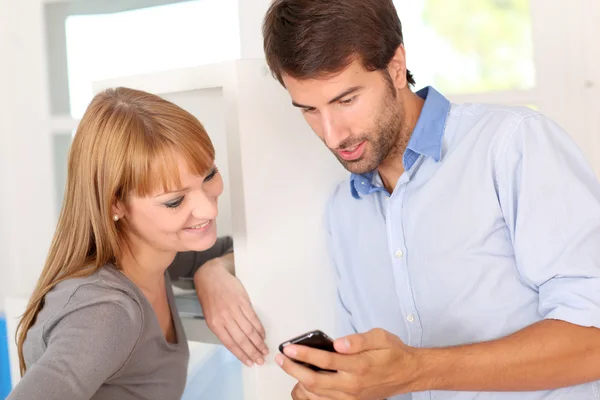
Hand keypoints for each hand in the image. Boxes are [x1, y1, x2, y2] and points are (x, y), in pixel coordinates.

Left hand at [194, 255, 267, 365]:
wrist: (211, 276)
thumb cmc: (209, 297)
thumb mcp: (210, 315)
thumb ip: (221, 328)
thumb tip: (235, 342)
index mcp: (215, 324)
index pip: (230, 344)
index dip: (241, 354)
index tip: (250, 362)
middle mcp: (225, 318)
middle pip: (242, 339)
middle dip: (253, 351)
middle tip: (261, 359)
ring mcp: (234, 310)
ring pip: (249, 330)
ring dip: (259, 342)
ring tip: (265, 350)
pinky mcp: (243, 301)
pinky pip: (253, 318)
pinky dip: (259, 328)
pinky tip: (262, 335)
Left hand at [276, 328, 424, 399]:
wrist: (408, 373)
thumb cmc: (392, 353)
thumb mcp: (379, 337)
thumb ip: (358, 340)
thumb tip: (338, 342)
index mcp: (359, 365)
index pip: (324, 360)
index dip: (303, 353)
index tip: (289, 348)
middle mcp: (352, 384)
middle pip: (314, 381)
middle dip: (293, 369)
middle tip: (281, 358)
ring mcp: (351, 397)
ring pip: (316, 395)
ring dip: (298, 382)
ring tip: (289, 368)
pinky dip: (309, 394)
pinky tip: (302, 383)